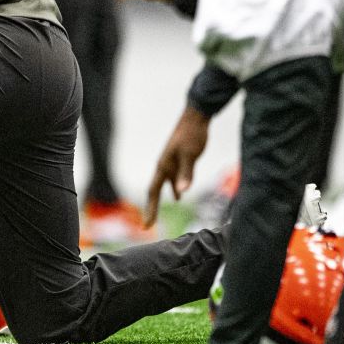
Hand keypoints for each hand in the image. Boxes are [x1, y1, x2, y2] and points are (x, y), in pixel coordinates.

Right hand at [146, 105, 209, 226]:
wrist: (196, 117)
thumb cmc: (192, 135)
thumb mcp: (190, 155)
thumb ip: (186, 174)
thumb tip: (181, 194)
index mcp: (163, 166)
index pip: (153, 192)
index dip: (150, 209)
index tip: (147, 225)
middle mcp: (164, 166)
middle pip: (154, 191)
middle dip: (150, 209)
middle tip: (147, 226)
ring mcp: (171, 164)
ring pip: (163, 186)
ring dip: (160, 200)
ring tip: (156, 215)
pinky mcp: (179, 161)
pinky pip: (173, 180)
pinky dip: (173, 189)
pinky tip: (178, 196)